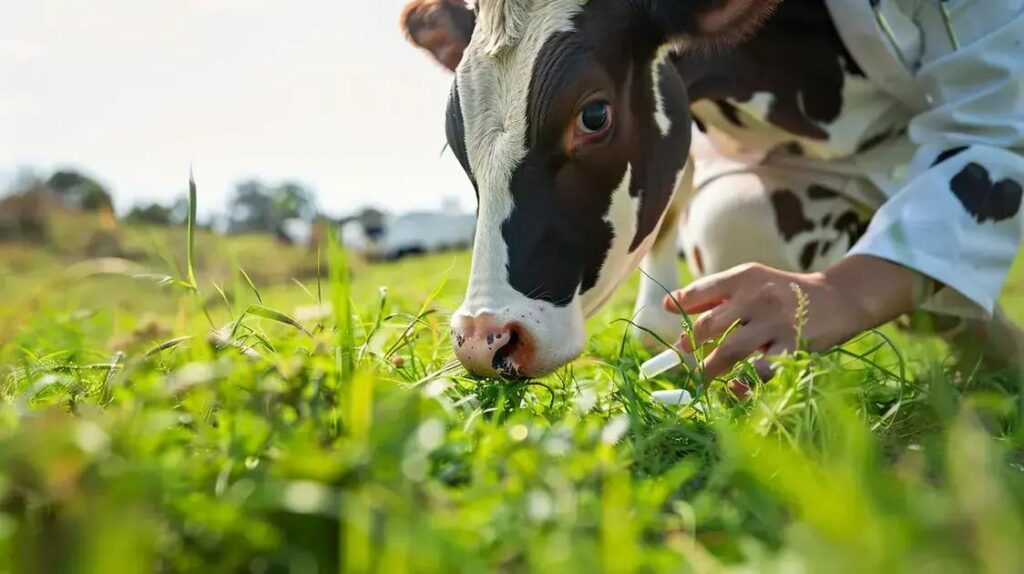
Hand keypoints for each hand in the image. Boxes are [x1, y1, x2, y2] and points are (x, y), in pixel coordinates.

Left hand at [663, 257, 921, 378]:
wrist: (839, 297)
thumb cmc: (784, 292)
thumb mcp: (752, 281)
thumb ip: (715, 293)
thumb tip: (670, 304)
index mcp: (744, 277)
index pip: (701, 290)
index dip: (680, 306)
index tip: (668, 317)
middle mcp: (757, 297)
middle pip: (709, 326)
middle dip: (689, 345)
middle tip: (682, 357)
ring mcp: (775, 322)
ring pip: (729, 351)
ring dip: (709, 370)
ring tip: (700, 381)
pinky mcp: (793, 346)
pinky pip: (761, 370)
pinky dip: (744, 383)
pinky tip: (735, 387)